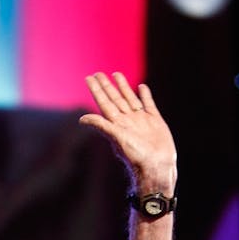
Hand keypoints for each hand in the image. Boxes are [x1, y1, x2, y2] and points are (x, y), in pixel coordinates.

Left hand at [81, 71, 176, 239]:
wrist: (157, 166)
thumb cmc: (136, 156)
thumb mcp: (117, 138)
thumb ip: (102, 126)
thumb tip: (81, 119)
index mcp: (117, 123)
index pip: (103, 102)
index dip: (97, 90)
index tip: (89, 78)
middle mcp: (127, 120)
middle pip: (114, 99)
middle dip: (106, 86)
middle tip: (98, 73)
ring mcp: (141, 120)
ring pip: (129, 99)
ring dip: (123, 87)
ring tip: (116, 74)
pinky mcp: (155, 121)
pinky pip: (148, 104)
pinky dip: (145, 95)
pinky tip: (141, 87)